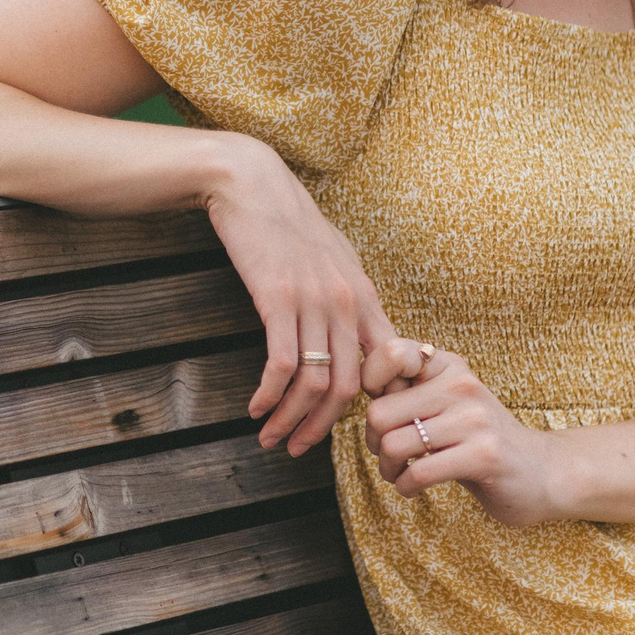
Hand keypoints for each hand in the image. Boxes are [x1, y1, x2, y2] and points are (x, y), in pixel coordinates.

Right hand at [199, 134, 400, 456]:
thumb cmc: (289, 222)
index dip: (370, 408)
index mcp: (363, 296)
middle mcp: (345, 302)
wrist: (252, 185)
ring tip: (271, 439)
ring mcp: (313, 301)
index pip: (383, 368)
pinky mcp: (276, 299)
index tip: (347, 431)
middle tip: (298, 449)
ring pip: (314, 383)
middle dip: (323, 429)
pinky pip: (281, 365)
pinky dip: (268, 395)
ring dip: (291, 420)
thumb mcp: (334, 258)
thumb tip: (360, 335)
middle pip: (348, 388)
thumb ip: (350, 298)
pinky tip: (254, 408)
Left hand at [361, 343, 568, 526]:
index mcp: (449, 364)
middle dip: (373, 442)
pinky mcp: (483, 455)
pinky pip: (418, 473)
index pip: (389, 353)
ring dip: (387, 470)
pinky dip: (405, 487)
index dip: (371, 384)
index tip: (386, 412)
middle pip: (379, 411)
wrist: (541, 472)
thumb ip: (407, 391)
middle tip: (387, 456)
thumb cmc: (477, 440)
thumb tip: (359, 384)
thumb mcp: (444, 404)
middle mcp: (462, 384)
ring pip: (394, 445)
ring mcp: (474, 419)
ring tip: (400, 474)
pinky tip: (413, 488)